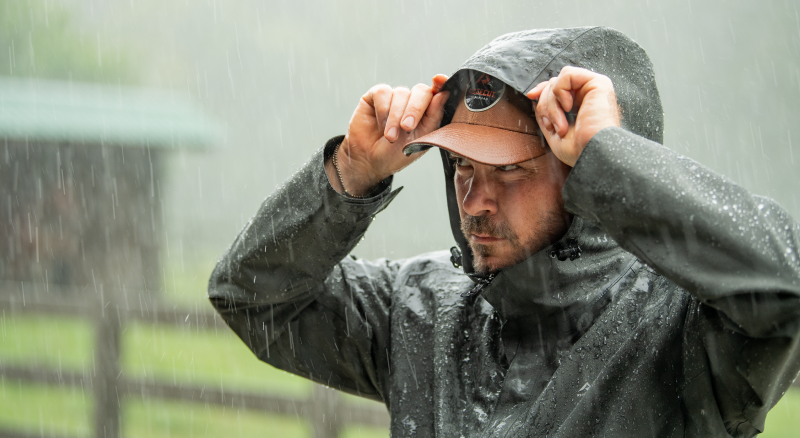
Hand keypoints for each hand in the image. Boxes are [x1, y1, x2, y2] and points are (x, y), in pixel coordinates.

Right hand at [327, 75, 449, 195]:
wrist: (370, 162)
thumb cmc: (396, 154)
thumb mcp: (420, 140)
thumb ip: (433, 117)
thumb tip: (443, 94)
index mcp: (427, 111)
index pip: (438, 92)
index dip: (441, 83)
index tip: (439, 80)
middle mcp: (412, 101)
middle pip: (421, 91)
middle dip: (415, 109)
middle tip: (407, 127)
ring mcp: (394, 97)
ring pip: (401, 93)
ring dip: (395, 117)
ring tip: (391, 136)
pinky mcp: (376, 96)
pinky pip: (383, 92)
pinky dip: (383, 110)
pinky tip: (381, 125)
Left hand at [526, 66, 620, 166]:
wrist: (592, 155)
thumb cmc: (578, 150)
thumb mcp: (554, 131)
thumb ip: (546, 112)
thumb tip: (535, 96)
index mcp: (581, 105)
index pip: (557, 87)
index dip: (541, 90)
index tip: (531, 96)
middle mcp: (588, 95)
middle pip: (554, 84)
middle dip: (545, 105)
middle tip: (552, 126)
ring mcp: (594, 88)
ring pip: (558, 81)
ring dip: (552, 104)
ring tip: (560, 124)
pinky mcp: (599, 83)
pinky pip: (567, 75)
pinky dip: (560, 91)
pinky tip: (568, 108)